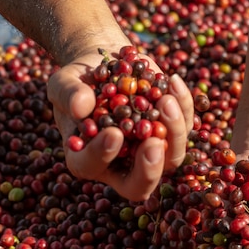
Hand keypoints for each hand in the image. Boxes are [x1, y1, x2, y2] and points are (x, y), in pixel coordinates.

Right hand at [47, 50, 193, 200]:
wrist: (103, 66)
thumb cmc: (77, 82)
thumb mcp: (64, 83)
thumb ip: (68, 94)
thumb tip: (81, 106)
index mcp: (87, 159)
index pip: (94, 166)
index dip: (103, 154)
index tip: (113, 133)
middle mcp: (122, 163)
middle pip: (142, 182)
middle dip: (150, 166)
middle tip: (154, 142)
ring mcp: (149, 150)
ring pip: (172, 156)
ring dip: (174, 131)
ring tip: (166, 100)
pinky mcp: (169, 130)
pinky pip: (184, 126)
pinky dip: (183, 105)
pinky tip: (173, 81)